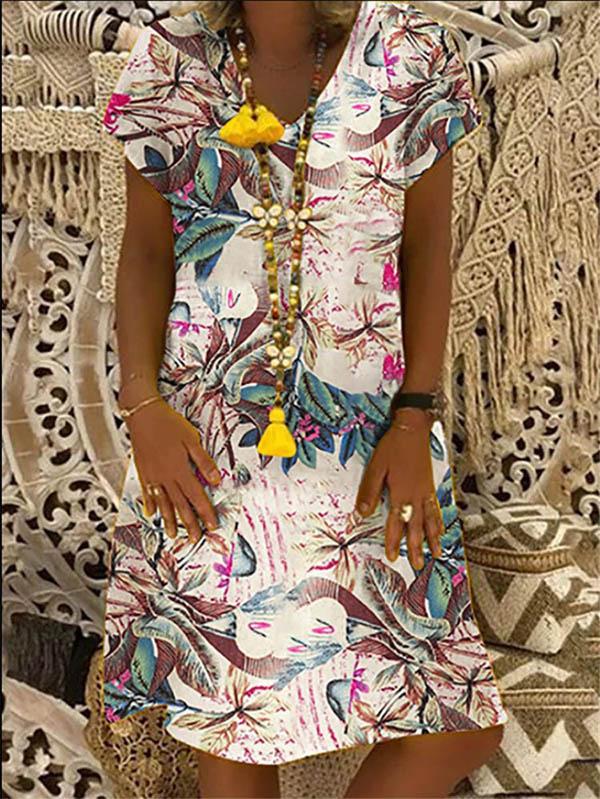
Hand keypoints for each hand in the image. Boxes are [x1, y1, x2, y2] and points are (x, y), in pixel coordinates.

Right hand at [120, 384, 220, 542]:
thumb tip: (216, 480)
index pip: (197, 496)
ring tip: (174, 535)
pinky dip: (150, 505)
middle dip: (190, 524)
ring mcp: (152, 476)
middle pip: (180, 505)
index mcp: (180, 469)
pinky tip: (151, 514)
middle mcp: (166, 477)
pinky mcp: (143, 471)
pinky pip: (147, 493)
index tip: (212, 525)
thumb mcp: (192, 439)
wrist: (143, 414)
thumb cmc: (169, 423)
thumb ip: (204, 461)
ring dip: (170, 520)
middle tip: (197, 538)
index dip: (206, 512)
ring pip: (163, 503)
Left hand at [354, 408, 443, 568]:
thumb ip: (370, 491)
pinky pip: (437, 509)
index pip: (396, 523)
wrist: (413, 429)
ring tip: (436, 554)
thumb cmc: (392, 447)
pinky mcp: (431, 486)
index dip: (394, 540)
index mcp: (401, 493)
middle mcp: (415, 496)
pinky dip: (440, 522)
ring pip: (430, 520)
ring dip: (433, 539)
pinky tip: (442, 529)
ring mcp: (426, 492)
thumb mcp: (376, 467)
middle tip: (418, 566)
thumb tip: (362, 513)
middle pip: (416, 527)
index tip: (393, 557)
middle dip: (416, 547)